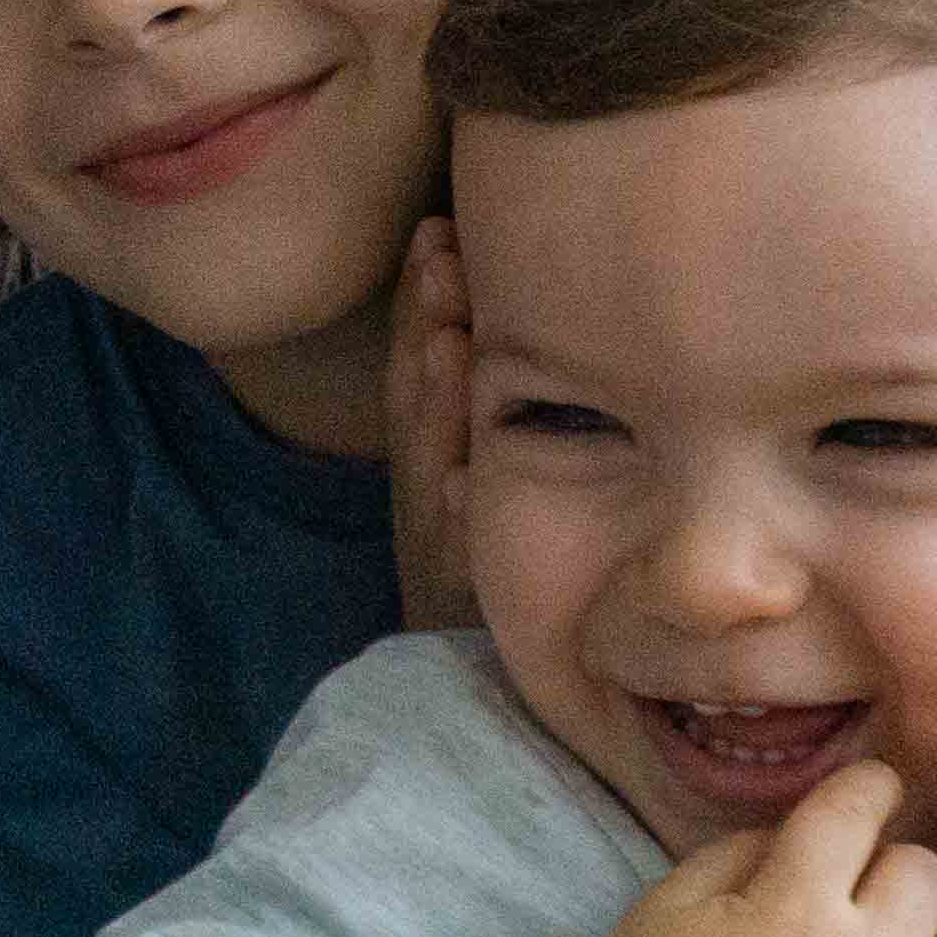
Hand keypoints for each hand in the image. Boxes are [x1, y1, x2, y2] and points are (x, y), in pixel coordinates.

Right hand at [384, 215, 477, 632]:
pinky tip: (461, 481)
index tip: (438, 235)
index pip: (425, 371)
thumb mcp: (484, 490)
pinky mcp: (449, 605)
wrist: (483, 702)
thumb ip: (473, 415)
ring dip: (435, 406)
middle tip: (438, 254)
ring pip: (431, 468)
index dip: (423, 304)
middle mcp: (429, 496)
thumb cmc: (516, 584)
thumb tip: (492, 320)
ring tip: (447, 340)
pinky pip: (452, 556)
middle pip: (420, 404)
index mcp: (436, 461)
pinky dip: (453, 514)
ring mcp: (436, 548)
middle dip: (424, 329)